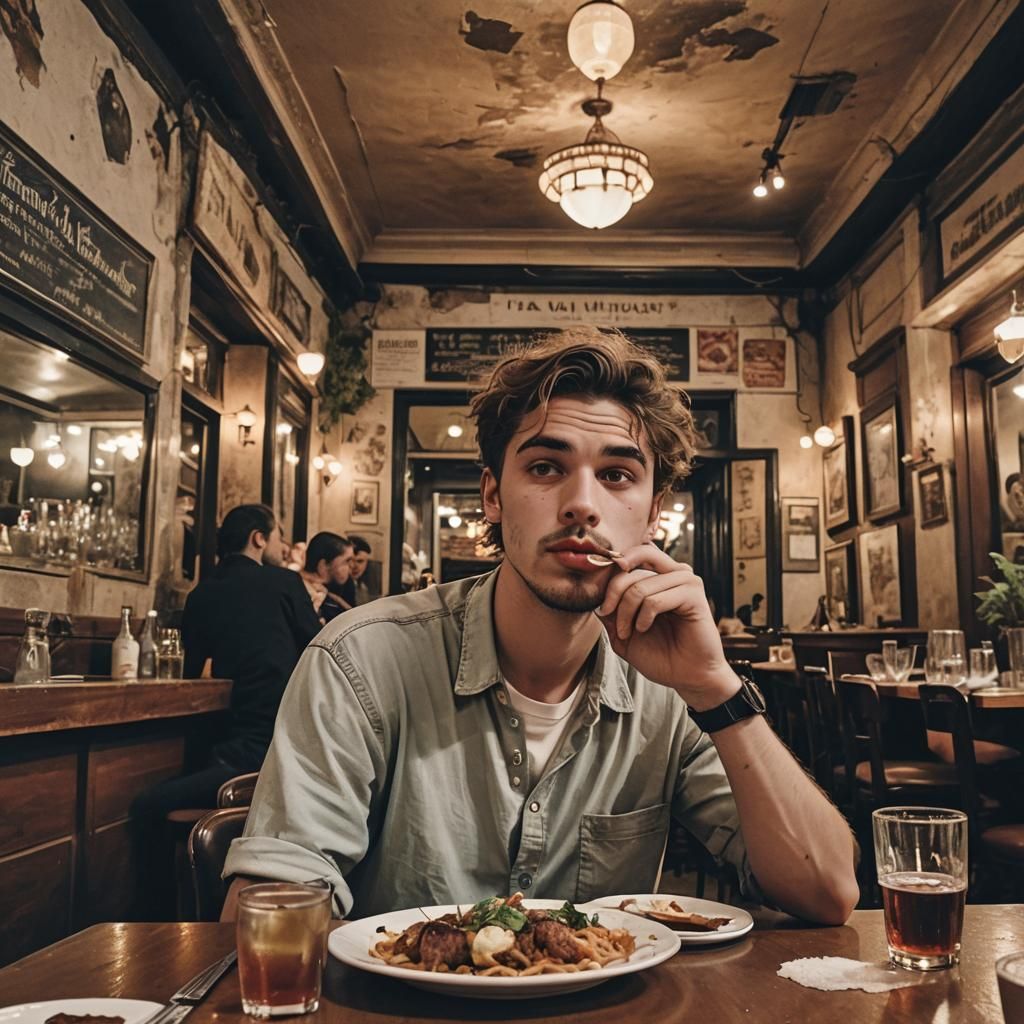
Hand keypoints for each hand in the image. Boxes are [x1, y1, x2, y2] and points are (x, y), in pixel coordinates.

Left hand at [596, 544, 739, 710]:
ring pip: (639, 585)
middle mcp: (672, 572)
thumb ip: (609, 611)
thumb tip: (593, 592)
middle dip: (612, 594)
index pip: (627, 558)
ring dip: (626, 612)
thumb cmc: (660, 654)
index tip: (602, 606)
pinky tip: (644, 629)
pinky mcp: (693, 594)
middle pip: (630, 565)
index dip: (608, 577)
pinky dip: (643, 617)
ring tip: (628, 632)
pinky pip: (654, 599)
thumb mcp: (622, 632)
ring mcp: (685, 580)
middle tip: (608, 615)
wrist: (687, 677)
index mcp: (657, 575)